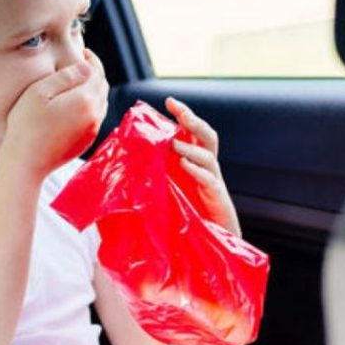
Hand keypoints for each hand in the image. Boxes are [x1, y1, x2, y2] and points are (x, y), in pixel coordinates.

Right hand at [1, 49, 108, 178]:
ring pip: (102, 102)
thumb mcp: (39, 92)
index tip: (83, 52)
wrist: (26, 163)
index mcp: (85, 99)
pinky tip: (76, 103)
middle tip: (81, 64)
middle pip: (102, 86)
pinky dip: (91, 105)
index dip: (92, 59)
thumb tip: (86, 67)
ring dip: (94, 89)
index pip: (97, 72)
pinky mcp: (87, 141)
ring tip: (79, 82)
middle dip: (95, 73)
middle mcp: (94, 115)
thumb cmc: (27, 125)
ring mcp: (92, 130)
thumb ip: (65, 77)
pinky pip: (96, 117)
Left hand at [165, 97, 240, 235]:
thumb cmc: (186, 217)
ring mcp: (214, 182)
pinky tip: (184, 166)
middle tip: (180, 112)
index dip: (185, 115)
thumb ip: (154, 174)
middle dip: (194, 121)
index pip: (193, 133)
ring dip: (190, 148)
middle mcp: (207, 169)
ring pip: (208, 156)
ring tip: (173, 144)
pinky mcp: (217, 199)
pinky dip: (197, 171)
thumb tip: (127, 159)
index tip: (169, 101)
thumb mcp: (167, 189)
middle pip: (208, 137)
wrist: (209, 243)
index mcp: (195, 163)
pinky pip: (210, 180)